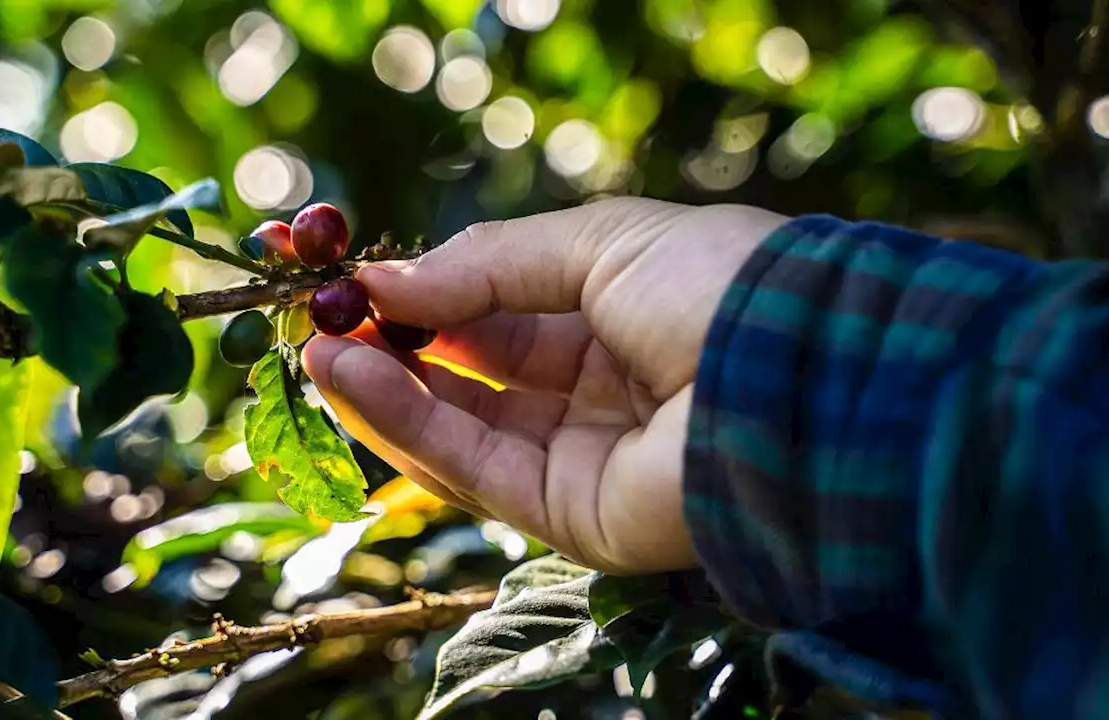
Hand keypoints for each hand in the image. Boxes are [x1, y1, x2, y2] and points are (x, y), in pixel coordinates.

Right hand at [302, 197, 788, 573]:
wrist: (796, 378)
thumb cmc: (716, 287)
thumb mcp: (599, 243)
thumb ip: (487, 264)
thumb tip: (385, 280)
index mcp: (620, 317)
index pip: (504, 311)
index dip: (430, 295)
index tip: (356, 276)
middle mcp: (601, 391)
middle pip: (475, 375)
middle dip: (395, 345)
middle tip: (317, 315)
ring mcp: (586, 458)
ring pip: (463, 428)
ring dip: (383, 388)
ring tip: (313, 346)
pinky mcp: (574, 516)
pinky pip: (476, 469)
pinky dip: (409, 427)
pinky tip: (352, 379)